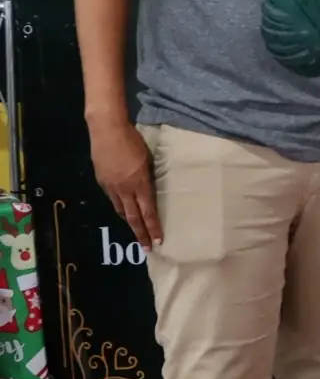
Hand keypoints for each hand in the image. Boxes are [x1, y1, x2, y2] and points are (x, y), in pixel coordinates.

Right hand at [89, 117, 162, 248]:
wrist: (107, 131)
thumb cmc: (133, 140)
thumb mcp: (148, 159)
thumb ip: (148, 176)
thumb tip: (148, 188)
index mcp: (140, 183)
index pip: (148, 211)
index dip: (153, 227)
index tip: (158, 241)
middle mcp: (125, 189)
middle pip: (133, 217)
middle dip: (141, 233)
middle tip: (147, 247)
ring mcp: (111, 187)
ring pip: (121, 210)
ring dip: (129, 221)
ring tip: (137, 232)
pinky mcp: (101, 181)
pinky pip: (112, 199)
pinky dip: (120, 207)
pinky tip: (123, 209)